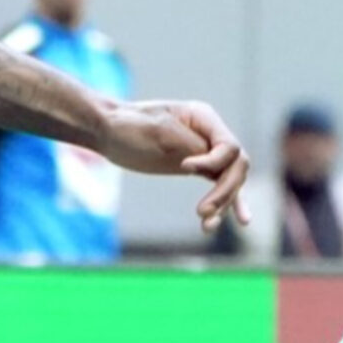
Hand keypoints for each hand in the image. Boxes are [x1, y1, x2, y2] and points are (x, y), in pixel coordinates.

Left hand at [101, 100, 250, 230]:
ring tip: (207, 226)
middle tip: (201, 212)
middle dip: (224, 191)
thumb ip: (189, 145)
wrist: (107, 131)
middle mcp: (209, 134)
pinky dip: (223, 204)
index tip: (184, 167)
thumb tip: (213, 163)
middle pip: (235, 167)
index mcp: (203, 117)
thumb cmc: (129, 126)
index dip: (213, 162)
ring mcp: (204, 152)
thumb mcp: (159, 132)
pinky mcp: (195, 168)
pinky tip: (228, 222)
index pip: (229, 147)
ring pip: (229, 180)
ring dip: (224, 203)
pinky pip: (217, 186)